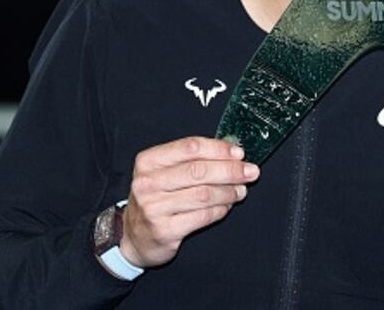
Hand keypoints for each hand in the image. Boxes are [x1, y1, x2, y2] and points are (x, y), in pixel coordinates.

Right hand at [120, 136, 258, 267]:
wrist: (134, 236)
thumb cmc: (155, 199)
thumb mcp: (163, 173)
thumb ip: (192, 160)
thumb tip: (231, 152)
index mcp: (148, 161)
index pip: (190, 147)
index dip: (218, 149)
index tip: (238, 153)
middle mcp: (148, 182)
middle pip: (199, 170)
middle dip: (230, 170)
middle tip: (250, 172)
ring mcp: (154, 207)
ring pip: (204, 194)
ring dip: (229, 191)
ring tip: (240, 191)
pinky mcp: (164, 230)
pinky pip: (202, 216)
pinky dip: (220, 210)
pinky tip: (226, 206)